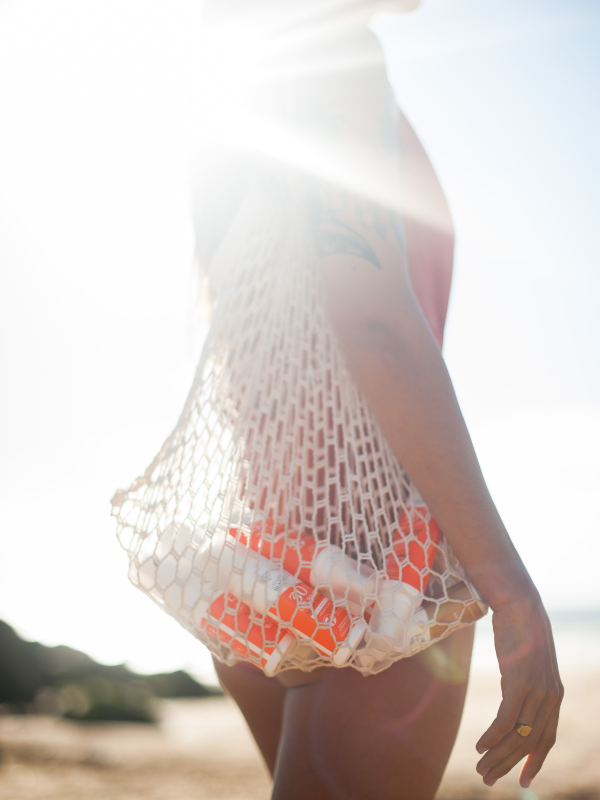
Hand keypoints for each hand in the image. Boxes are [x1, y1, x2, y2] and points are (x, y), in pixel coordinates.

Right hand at [475, 596, 562, 787]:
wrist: (519, 603)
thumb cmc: (520, 628)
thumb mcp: (529, 660)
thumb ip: (528, 681)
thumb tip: (515, 694)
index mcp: (554, 694)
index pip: (547, 738)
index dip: (534, 762)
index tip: (522, 782)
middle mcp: (550, 697)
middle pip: (530, 743)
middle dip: (508, 765)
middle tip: (487, 779)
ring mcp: (537, 691)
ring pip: (517, 736)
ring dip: (497, 756)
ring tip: (480, 768)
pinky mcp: (520, 683)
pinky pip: (506, 720)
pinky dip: (493, 736)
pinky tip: (480, 745)